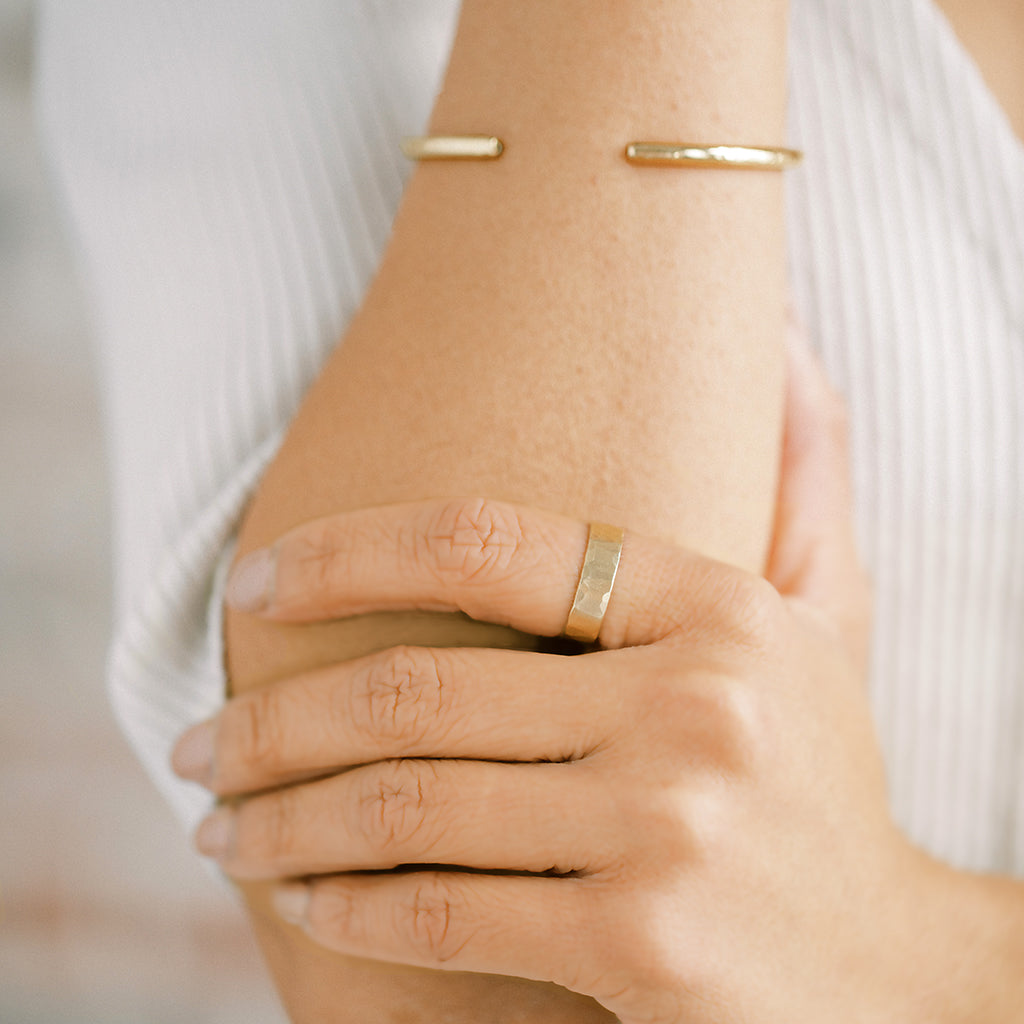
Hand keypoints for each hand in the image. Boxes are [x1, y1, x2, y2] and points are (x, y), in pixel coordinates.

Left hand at [172, 338, 939, 1022]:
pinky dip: (342, 901)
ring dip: (280, 814)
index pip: (483, 542)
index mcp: (718, 609)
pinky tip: (297, 894)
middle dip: (272, 721)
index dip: (339, 553)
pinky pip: (437, 910)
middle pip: (412, 689)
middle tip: (196, 741)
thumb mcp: (834, 618)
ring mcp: (666, 827)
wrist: (893, 973)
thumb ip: (811, 473)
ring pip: (404, 804)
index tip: (251, 583)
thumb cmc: (825, 780)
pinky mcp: (639, 945)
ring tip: (216, 823)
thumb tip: (792, 336)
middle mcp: (693, 705)